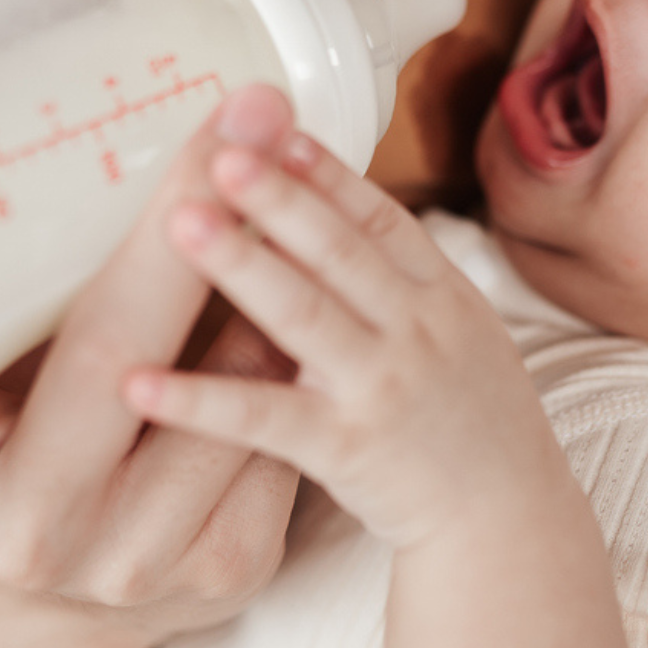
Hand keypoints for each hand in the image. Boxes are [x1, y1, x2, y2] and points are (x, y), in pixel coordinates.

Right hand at [0, 88, 302, 647]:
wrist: (100, 539)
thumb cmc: (18, 398)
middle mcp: (19, 532)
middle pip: (97, 372)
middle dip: (172, 235)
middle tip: (227, 119)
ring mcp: (130, 559)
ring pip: (215, 392)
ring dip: (264, 274)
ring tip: (283, 171)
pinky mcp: (228, 565)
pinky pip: (278, 423)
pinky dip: (296, 333)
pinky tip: (308, 266)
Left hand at [121, 104, 560, 548]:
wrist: (508, 520)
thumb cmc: (467, 419)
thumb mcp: (458, 330)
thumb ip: (393, 276)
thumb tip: (318, 205)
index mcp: (441, 294)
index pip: (379, 219)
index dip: (326, 173)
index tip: (277, 126)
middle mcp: (416, 330)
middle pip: (339, 251)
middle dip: (278, 196)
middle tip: (219, 149)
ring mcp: (383, 388)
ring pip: (304, 316)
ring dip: (241, 265)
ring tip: (179, 223)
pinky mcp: (348, 449)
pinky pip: (263, 420)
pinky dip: (200, 401)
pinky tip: (139, 383)